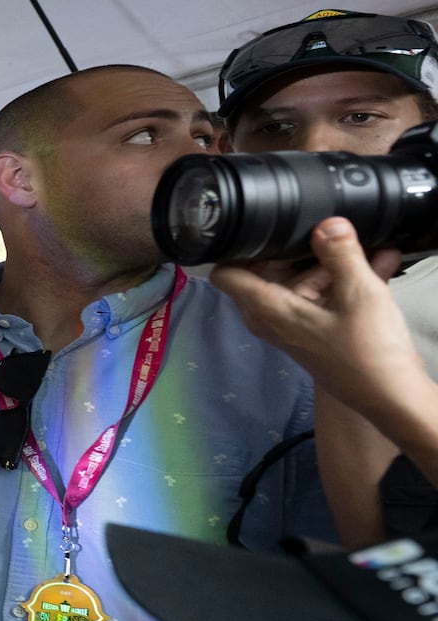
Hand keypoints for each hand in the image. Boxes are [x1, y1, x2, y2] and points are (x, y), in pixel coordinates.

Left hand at [211, 218, 424, 429]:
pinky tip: (382, 261)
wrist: (393, 396)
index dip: (237, 249)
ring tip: (370, 246)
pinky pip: (324, 296)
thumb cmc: (370, 352)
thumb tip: (327, 224)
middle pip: (269, 272)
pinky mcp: (319, 331)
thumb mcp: (360, 293)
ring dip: (334, 264)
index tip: (260, 228)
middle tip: (332, 236)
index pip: (226, 274)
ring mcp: (296, 325)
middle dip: (297, 251)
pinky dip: (347, 280)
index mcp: (267, 310)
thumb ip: (341, 254)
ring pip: (303, 282)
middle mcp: (273, 319)